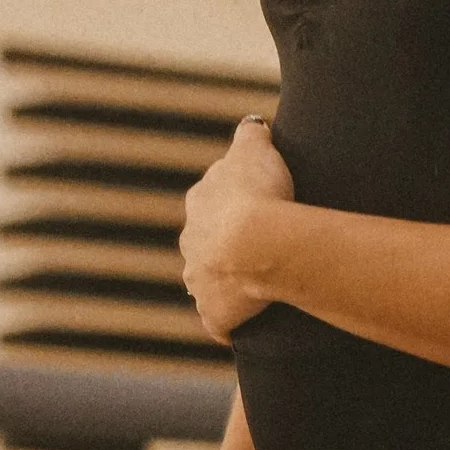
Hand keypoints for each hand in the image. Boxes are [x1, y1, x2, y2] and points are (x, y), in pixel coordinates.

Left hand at [181, 117, 293, 336]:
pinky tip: (245, 324)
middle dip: (222, 244)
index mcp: (200, 203)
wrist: (255, 244)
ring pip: (207, 281)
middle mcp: (191, 242)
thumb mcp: (255, 149)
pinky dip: (228, 322)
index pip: (210, 200)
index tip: (254, 206)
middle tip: (257, 246)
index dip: (232, 203)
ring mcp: (199, 280)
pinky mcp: (214, 313)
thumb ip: (250, 135)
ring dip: (224, 283)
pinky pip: (219, 321)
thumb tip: (252, 126)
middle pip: (204, 242)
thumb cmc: (258, 193)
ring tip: (254, 285)